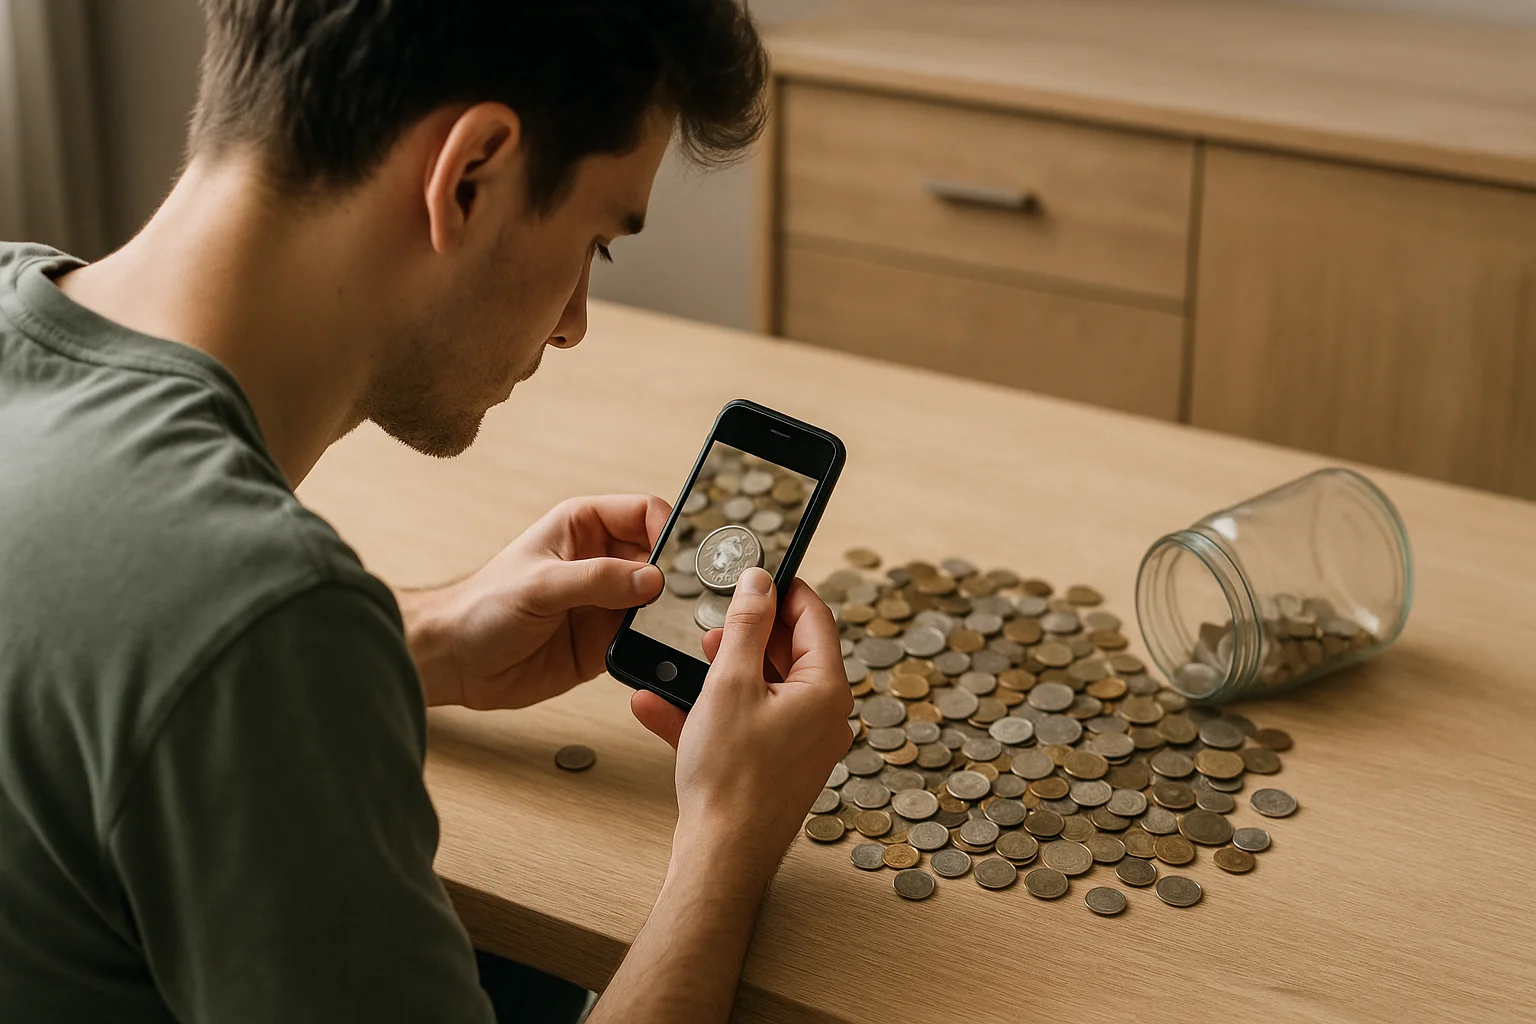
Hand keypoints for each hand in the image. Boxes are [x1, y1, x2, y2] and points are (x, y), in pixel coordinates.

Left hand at [402, 495, 668, 709]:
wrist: (456, 661)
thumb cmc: (482, 608)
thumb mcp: (540, 585)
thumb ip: (597, 580)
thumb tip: (653, 579)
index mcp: (584, 526)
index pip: (644, 513)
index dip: (666, 529)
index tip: (675, 559)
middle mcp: (602, 560)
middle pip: (661, 556)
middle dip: (677, 574)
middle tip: (684, 596)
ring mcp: (606, 601)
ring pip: (660, 599)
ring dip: (669, 612)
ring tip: (671, 625)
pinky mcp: (606, 640)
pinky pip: (646, 637)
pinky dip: (656, 643)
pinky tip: (657, 650)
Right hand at [631, 567, 851, 881]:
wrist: (720, 858)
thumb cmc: (731, 776)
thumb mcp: (730, 683)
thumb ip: (745, 626)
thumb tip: (758, 581)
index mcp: (827, 691)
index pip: (815, 618)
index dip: (782, 590)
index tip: (752, 575)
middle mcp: (822, 717)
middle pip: (787, 653)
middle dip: (743, 634)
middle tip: (709, 621)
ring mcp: (799, 745)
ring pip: (759, 689)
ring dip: (716, 672)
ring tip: (682, 660)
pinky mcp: (772, 768)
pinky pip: (742, 725)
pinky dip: (707, 712)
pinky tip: (658, 703)